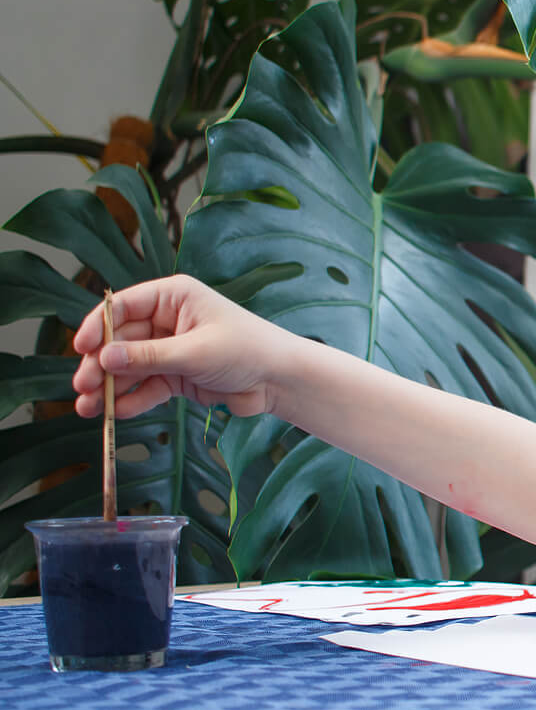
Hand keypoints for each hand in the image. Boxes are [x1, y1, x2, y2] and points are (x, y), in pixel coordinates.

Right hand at [72, 274, 291, 419]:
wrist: (281, 380)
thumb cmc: (247, 350)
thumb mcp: (194, 352)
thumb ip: (148, 357)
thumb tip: (104, 359)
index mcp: (173, 297)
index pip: (122, 306)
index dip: (97, 326)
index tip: (80, 349)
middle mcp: (168, 320)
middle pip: (120, 340)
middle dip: (99, 364)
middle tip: (83, 387)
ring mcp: (171, 349)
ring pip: (130, 367)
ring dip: (109, 387)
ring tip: (89, 408)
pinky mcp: (177, 376)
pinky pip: (147, 386)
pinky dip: (132, 399)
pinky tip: (117, 413)